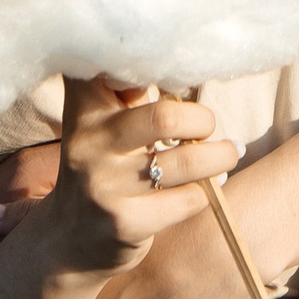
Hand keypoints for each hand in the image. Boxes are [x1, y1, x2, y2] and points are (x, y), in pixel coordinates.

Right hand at [43, 81, 236, 280]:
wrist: (70, 238)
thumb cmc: (105, 163)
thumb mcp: (104, 120)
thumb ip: (129, 88)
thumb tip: (182, 60)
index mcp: (85, 108)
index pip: (117, 69)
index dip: (156, 65)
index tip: (176, 77)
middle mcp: (88, 144)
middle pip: (166, 116)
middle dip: (202, 120)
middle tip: (207, 127)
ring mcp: (104, 186)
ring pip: (187, 162)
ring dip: (220, 156)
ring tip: (228, 153)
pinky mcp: (124, 223)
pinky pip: (189, 200)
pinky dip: (207, 191)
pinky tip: (207, 187)